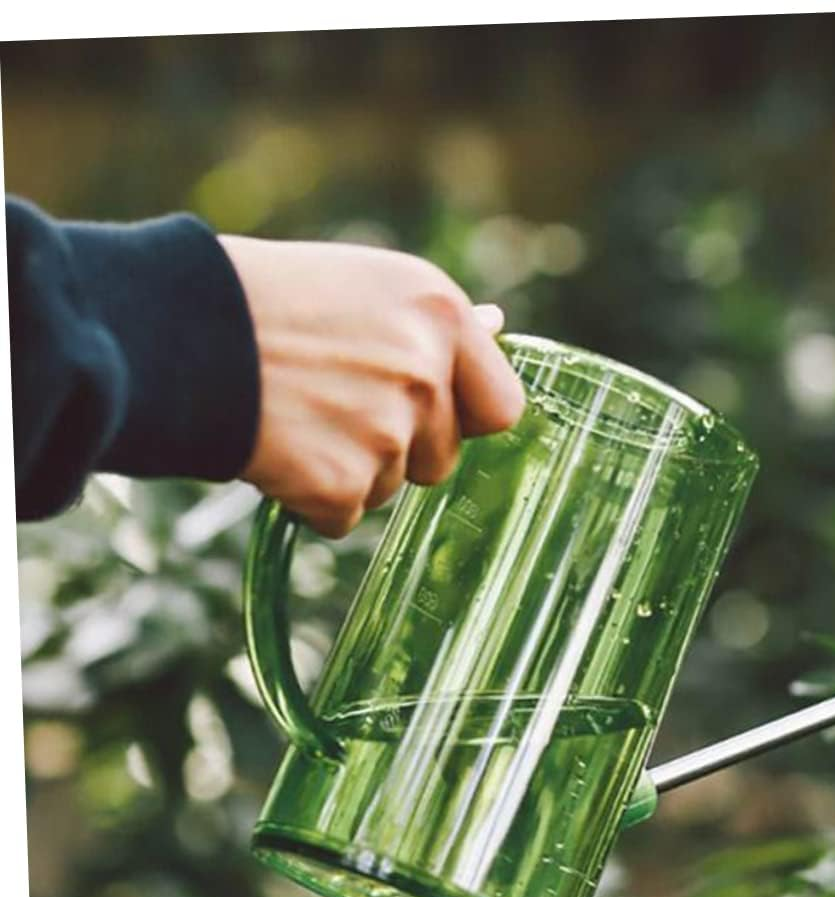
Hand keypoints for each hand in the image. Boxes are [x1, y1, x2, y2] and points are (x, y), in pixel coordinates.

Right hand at [218, 234, 525, 536]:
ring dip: (348, 469)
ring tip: (294, 415)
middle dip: (399, 449)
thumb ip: (430, 324)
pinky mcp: (342, 483)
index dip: (467, 419)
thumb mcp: (363, 284)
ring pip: (389, 486)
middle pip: (443, 457)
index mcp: (438, 312)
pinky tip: (275, 448)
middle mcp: (425, 372)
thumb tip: (497, 325)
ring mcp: (387, 431)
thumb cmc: (263, 300)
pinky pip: (342, 515)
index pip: (503, 406)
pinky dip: (309, 498)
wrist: (173, 332)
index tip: (433, 416)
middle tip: (333, 405)